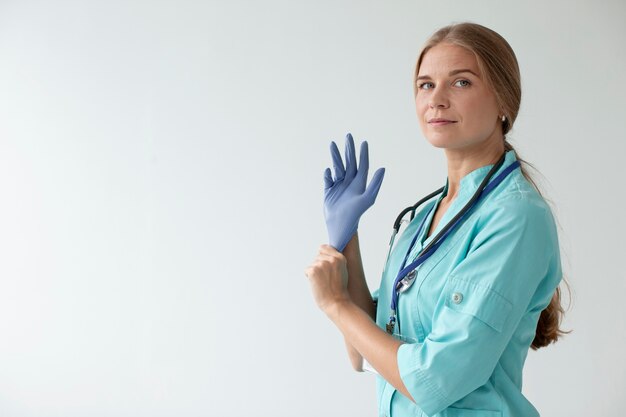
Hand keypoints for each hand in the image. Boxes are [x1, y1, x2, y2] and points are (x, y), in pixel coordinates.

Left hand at [304, 245, 350, 314]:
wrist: (336, 303)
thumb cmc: (338, 289)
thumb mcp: (342, 270)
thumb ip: (335, 259)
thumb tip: (321, 249)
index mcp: (340, 257)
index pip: (324, 248)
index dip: (323, 257)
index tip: (327, 268)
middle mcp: (331, 259)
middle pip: (317, 256)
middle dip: (319, 266)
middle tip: (327, 278)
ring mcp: (322, 264)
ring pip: (312, 263)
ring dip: (315, 272)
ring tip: (323, 282)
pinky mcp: (313, 270)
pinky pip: (306, 270)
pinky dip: (309, 277)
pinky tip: (317, 284)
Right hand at [323, 133, 384, 250]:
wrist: (341, 225)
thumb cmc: (356, 214)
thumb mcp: (368, 198)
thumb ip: (375, 184)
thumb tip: (382, 168)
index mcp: (359, 183)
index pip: (362, 165)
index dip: (363, 154)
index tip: (364, 142)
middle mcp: (349, 182)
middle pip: (349, 163)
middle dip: (349, 150)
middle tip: (348, 136)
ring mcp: (339, 186)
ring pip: (337, 167)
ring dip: (335, 156)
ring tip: (332, 144)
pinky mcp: (329, 191)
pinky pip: (328, 179)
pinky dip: (327, 174)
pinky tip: (328, 170)